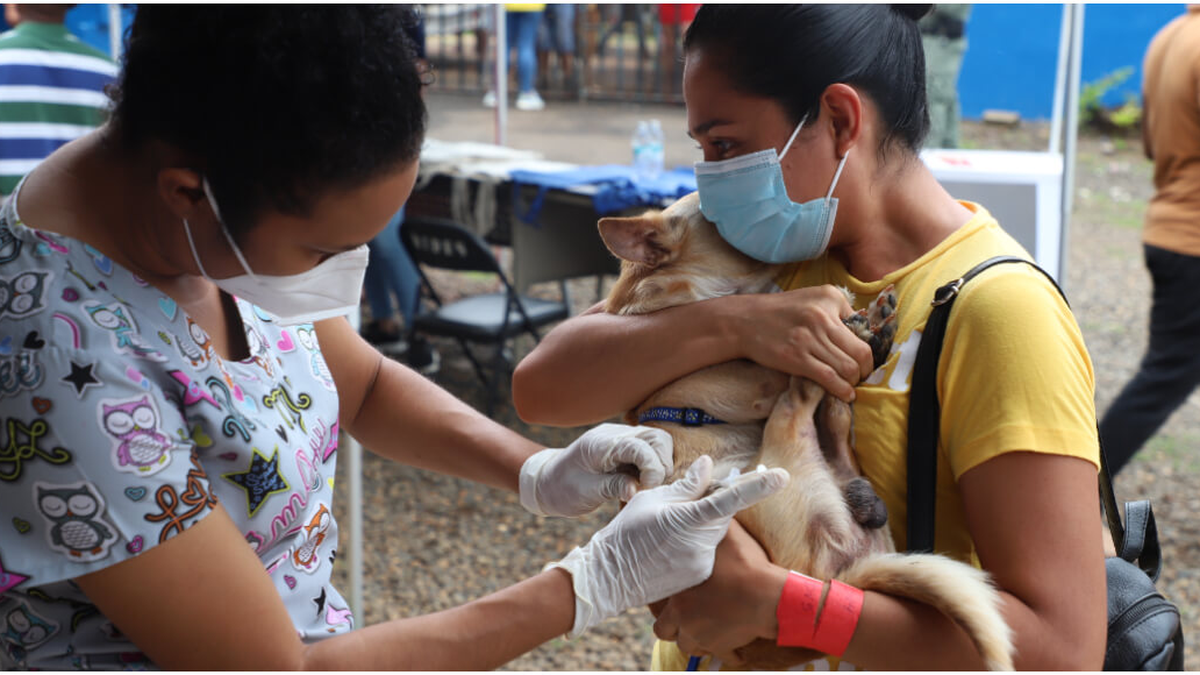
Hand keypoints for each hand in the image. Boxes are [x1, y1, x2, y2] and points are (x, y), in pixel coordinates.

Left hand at [520, 424, 672, 516]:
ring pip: (658, 444)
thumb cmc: (561, 488)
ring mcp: (621, 439)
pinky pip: (650, 452)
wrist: (546, 481)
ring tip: (643, 488)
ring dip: (659, 466)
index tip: (646, 489)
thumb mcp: (584, 492)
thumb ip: (612, 488)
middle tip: (648, 488)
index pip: (641, 446)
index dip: (652, 468)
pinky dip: (652, 468)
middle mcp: (614, 435)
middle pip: (657, 439)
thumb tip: (637, 490)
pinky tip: (638, 484)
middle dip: (661, 465)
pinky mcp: (625, 448)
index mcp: (601, 444)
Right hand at [548, 457, 787, 636]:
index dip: (758, 486)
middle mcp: (700, 543)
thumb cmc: (627, 532)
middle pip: (722, 513)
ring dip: (701, 523)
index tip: (782, 476)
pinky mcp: (700, 574)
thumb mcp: (651, 500)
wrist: (612, 578)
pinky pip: (707, 550)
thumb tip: (708, 466)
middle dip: (713, 502)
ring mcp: (702, 562)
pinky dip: (695, 542)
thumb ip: (686, 485)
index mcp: (686, 518)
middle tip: (685, 502)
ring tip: (668, 530)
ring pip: (714, 532)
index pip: (729, 498)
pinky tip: (670, 547)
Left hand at [652, 519, 788, 663]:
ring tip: (705, 626)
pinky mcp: (723, 647)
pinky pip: (722, 655)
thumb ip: (709, 521)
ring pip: (686, 646)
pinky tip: (734, 644)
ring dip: (694, 638)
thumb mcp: (725, 534)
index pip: (653, 603)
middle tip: (683, 615)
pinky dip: (727, 651)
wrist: (767, 596)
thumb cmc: (744, 564)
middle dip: (671, 625)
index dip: (657, 600)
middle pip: (663, 631)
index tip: (668, 595)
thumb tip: (706, 497)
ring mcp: (702, 636)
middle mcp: (684, 618)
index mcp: (678, 594)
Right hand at [733, 286, 873, 401]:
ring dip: (854, 382)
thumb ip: (838, 311)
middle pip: (861, 353)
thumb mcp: (812, 298)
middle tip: (862, 377)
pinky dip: (842, 390)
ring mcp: (809, 339)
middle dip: (866, 371)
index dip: (868, 351)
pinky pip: (829, 378)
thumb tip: (864, 332)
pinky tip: (845, 394)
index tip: (864, 362)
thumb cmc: (781, 312)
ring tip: (851, 386)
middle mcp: (822, 317)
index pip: (864, 331)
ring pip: (848, 368)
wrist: (745, 321)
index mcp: (830, 299)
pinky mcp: (796, 358)